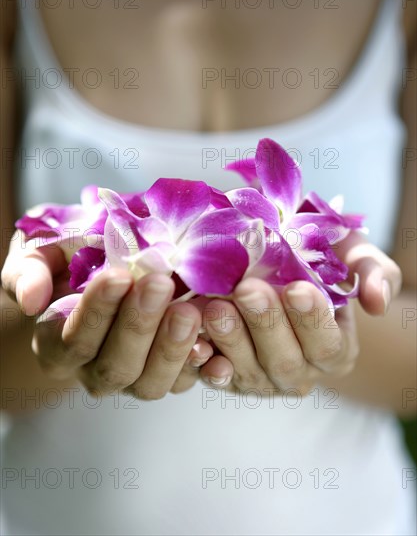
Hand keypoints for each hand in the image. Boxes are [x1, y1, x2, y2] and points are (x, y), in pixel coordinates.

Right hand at [1, 230, 213, 398]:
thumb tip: (31, 300)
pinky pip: (185, 381)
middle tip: (160, 284)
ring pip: (150, 383)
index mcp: (57, 345)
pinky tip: (213, 344)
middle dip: (138, 326)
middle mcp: (94, 370)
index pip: (72, 339)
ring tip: (188, 310)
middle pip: (114, 366)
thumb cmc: (69, 260)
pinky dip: (201, 366)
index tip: (117, 276)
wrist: (107, 272)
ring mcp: (134, 377)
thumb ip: (28, 272)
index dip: (95, 311)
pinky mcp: (170, 374)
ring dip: (171, 348)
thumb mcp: (39, 253)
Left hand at [197, 232, 402, 394]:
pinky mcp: (230, 377)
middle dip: (265, 324)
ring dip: (231, 340)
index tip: (296, 288)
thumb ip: (375, 273)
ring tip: (215, 308)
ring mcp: (262, 378)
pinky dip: (205, 366)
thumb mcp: (354, 257)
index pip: (327, 343)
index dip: (312, 320)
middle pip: (284, 360)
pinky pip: (217, 378)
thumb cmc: (322, 266)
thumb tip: (377, 302)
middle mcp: (300, 372)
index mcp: (335, 350)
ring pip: (248, 370)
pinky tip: (195, 346)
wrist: (282, 276)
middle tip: (247, 290)